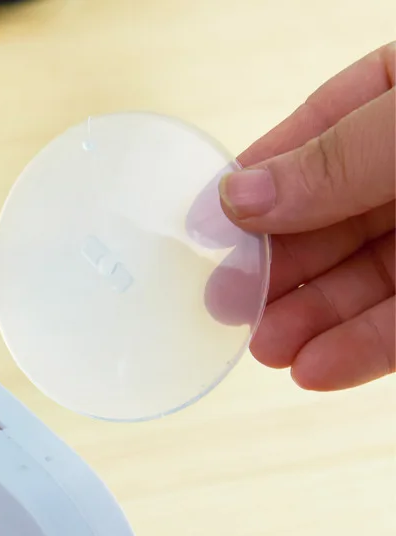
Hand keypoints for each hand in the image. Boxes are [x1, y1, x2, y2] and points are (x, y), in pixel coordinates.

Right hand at [214, 42, 394, 389]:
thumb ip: (337, 159)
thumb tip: (240, 196)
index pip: (310, 142)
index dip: (254, 188)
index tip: (201, 227)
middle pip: (324, 224)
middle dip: (273, 270)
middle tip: (223, 303)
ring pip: (361, 283)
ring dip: (307, 321)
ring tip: (265, 350)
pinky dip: (360, 349)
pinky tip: (316, 368)